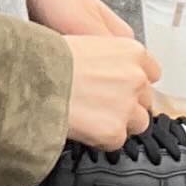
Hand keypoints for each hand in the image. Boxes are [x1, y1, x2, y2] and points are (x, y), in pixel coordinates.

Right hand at [62, 34, 161, 150]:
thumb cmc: (51, 58)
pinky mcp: (115, 132)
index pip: (152, 72)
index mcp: (132, 52)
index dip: (135, 81)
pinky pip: (116, 141)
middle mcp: (136, 78)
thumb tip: (111, 73)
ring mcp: (128, 107)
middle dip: (127, 103)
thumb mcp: (88, 43)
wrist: (34, 79)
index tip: (122, 85)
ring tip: (93, 116)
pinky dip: (102, 138)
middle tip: (101, 102)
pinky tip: (83, 125)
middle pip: (145, 99)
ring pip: (137, 123)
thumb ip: (111, 60)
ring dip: (119, 122)